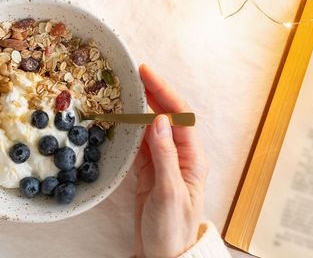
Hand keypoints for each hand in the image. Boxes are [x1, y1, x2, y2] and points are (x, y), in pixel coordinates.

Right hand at [134, 65, 208, 257]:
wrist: (164, 254)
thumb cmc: (172, 228)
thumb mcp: (169, 193)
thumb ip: (165, 156)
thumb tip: (160, 120)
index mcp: (191, 158)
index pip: (180, 115)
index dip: (163, 92)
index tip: (146, 74)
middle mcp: (179, 155)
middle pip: (167, 115)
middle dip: (152, 93)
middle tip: (133, 74)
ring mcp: (164, 162)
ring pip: (152, 126)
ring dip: (140, 108)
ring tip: (125, 90)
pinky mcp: (149, 171)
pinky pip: (140, 143)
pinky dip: (130, 128)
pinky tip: (122, 118)